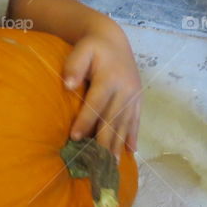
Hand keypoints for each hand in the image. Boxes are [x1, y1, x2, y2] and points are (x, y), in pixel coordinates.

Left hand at [63, 23, 141, 157]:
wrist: (114, 40)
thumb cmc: (93, 47)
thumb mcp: (82, 49)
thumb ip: (74, 65)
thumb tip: (67, 84)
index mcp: (110, 78)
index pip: (96, 103)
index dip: (86, 121)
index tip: (76, 138)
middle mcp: (125, 90)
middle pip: (113, 119)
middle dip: (105, 142)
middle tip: (98, 164)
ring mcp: (134, 97)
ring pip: (125, 124)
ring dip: (119, 145)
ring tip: (113, 166)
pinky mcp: (138, 100)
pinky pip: (136, 121)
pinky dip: (133, 137)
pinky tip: (131, 152)